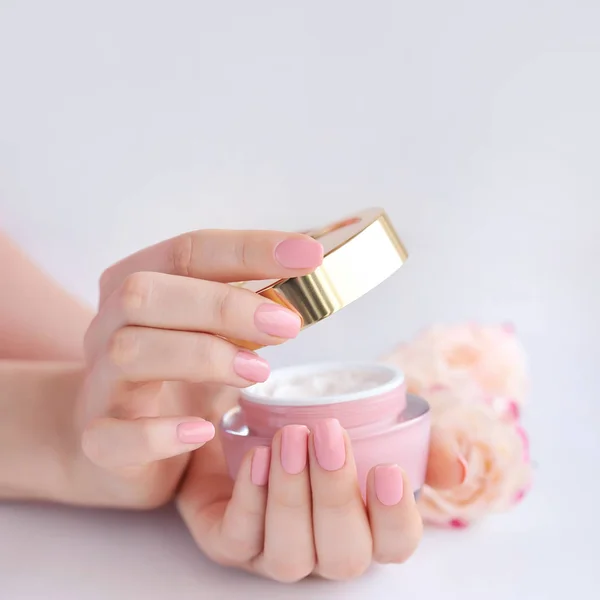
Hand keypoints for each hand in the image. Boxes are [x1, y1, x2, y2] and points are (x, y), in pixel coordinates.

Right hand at [70, 229, 323, 507]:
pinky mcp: (98, 439)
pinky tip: (203, 431)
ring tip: (260, 372)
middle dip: (221, 303)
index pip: (189, 251)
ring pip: (131, 351)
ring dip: (203, 356)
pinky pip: (110, 436)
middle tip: (287, 325)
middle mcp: (110, 326)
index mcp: (142, 287)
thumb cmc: (179, 376)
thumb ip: (250, 312)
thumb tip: (314, 288)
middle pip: (146, 292)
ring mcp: (98, 383)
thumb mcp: (216, 335)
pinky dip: (158, 433)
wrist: (119, 442)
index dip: (248, 248)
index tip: (309, 255)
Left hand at [177, 416, 465, 581]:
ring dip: (293, 496)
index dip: (396, 519)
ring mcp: (275, 549)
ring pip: (290, 555)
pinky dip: (250, 499)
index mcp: (366, 524)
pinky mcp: (230, 541)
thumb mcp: (378, 420)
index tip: (388, 472)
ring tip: (290, 438)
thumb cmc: (321, 424)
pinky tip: (256, 457)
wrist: (253, 416)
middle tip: (329, 436)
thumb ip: (423, 442)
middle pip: (343, 555)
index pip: (395, 545)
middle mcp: (324, 547)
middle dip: (337, 496)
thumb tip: (455, 469)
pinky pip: (238, 539)